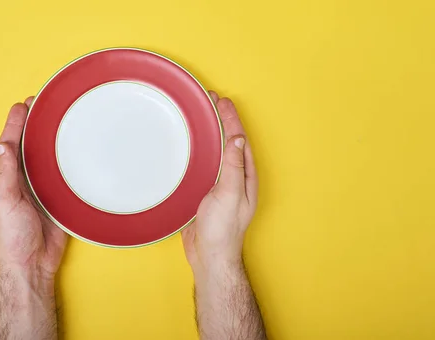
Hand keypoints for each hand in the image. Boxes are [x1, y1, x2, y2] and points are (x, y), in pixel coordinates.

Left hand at [0, 97, 67, 280]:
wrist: (33, 264)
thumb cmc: (12, 238)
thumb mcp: (5, 204)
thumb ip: (6, 176)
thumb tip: (3, 146)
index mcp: (1, 181)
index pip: (7, 146)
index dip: (14, 125)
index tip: (22, 106)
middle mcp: (18, 181)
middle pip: (25, 147)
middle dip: (31, 125)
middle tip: (40, 103)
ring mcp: (36, 189)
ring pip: (42, 157)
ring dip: (47, 138)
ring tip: (54, 118)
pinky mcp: (54, 198)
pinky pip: (59, 173)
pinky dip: (63, 159)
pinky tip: (69, 148)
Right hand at [182, 91, 257, 274]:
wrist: (209, 256)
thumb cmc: (222, 230)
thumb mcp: (230, 195)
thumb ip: (234, 167)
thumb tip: (238, 139)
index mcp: (245, 177)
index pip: (238, 140)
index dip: (231, 119)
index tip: (221, 101)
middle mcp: (235, 178)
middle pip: (228, 142)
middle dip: (221, 120)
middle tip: (210, 101)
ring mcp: (220, 185)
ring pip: (216, 152)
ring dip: (210, 133)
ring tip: (200, 116)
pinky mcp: (205, 193)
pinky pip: (204, 166)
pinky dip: (198, 151)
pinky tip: (190, 147)